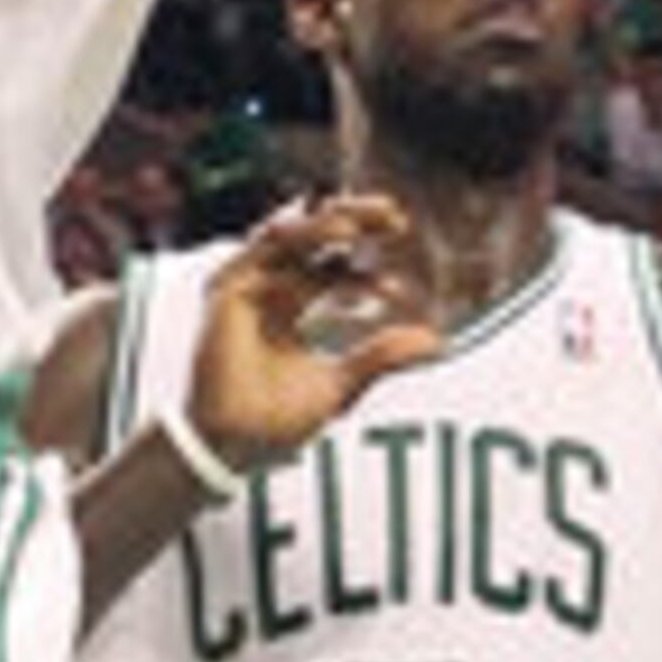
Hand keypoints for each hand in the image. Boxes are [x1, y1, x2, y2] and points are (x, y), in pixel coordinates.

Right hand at [180, 193, 441, 470]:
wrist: (236, 446)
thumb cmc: (278, 421)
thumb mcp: (342, 383)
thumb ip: (382, 356)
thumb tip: (436, 342)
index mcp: (292, 306)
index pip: (330, 267)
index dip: (365, 264)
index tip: (403, 269)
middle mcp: (268, 290)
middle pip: (311, 240)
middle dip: (351, 220)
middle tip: (393, 215)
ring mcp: (244, 288)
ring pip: (286, 237)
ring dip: (323, 224)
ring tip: (361, 224)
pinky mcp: (225, 291)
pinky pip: (264, 254)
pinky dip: (299, 241)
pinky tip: (336, 238)